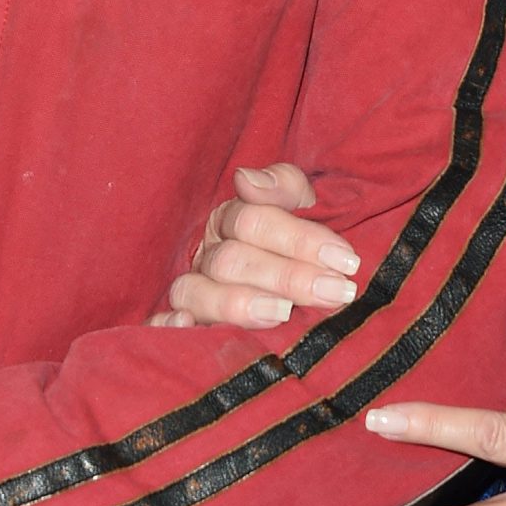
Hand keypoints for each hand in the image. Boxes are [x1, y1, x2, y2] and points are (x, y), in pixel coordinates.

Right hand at [149, 162, 359, 328]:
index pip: (255, 221)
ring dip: (237, 303)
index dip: (300, 239)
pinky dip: (166, 325)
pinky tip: (187, 326)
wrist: (302, 280)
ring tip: (282, 313)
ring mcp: (193, 292)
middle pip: (232, 261)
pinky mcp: (186, 326)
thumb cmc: (302, 247)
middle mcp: (209, 255)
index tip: (346, 260)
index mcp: (233, 221)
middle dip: (287, 276)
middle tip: (334, 291)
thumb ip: (284, 185)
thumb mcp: (304, 206)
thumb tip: (246, 180)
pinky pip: (160, 324)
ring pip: (195, 292)